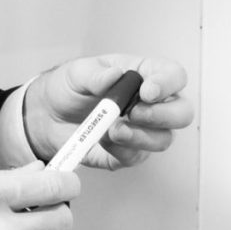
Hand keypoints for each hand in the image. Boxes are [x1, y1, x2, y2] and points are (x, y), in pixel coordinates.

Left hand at [23, 54, 193, 169]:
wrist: (48, 115)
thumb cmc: (68, 87)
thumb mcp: (77, 72)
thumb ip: (95, 74)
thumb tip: (114, 75)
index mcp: (142, 74)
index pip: (173, 75)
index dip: (168, 83)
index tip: (147, 91)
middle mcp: (150, 104)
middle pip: (182, 112)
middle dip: (163, 115)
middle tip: (135, 113)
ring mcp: (142, 130)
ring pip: (164, 139)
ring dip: (140, 136)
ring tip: (112, 130)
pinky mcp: (129, 152)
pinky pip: (137, 157)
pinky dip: (121, 150)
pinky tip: (104, 140)